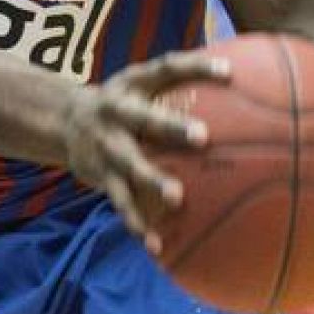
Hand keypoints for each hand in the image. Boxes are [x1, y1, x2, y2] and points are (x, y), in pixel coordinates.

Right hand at [61, 50, 230, 252]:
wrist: (62, 121)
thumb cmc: (125, 103)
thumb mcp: (144, 86)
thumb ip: (185, 85)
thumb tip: (250, 89)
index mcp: (133, 84)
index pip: (166, 68)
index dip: (195, 68)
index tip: (229, 74)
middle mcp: (116, 112)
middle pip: (142, 117)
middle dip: (169, 126)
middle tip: (202, 137)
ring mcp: (106, 144)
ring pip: (130, 163)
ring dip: (151, 179)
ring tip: (176, 198)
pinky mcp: (101, 174)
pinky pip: (122, 201)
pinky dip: (138, 223)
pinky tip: (157, 246)